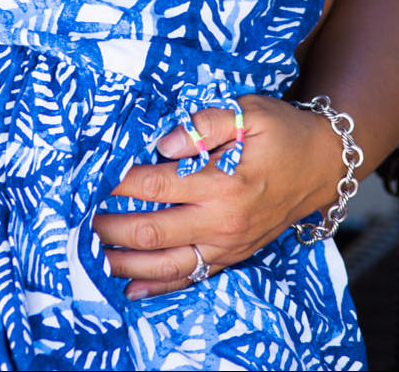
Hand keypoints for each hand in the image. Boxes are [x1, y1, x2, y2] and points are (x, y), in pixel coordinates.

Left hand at [93, 96, 343, 299]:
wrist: (322, 165)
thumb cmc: (281, 132)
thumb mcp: (249, 112)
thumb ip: (205, 124)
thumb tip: (163, 143)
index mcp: (223, 182)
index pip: (155, 185)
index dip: (117, 183)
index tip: (88, 176)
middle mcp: (222, 221)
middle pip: (151, 231)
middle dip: (108, 225)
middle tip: (75, 216)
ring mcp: (228, 244)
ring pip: (166, 263)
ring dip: (124, 261)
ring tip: (88, 253)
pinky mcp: (232, 256)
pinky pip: (191, 277)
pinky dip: (158, 285)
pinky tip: (129, 287)